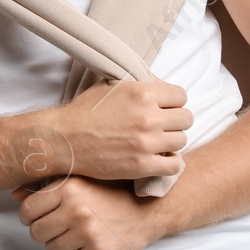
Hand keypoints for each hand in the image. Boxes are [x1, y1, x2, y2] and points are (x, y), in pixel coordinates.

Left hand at [12, 175, 165, 249]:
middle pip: (36, 233)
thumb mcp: (79, 181)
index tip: (41, 217)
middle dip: (45, 233)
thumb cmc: (108, 193)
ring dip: (60, 246)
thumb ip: (45, 186)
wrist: (147, 210)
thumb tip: (13, 194)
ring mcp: (88, 234)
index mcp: (68, 188)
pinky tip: (86, 247)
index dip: (30, 216)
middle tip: (60, 228)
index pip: (27, 210)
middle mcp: (76, 210)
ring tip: (75, 236)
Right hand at [27, 80, 191, 183]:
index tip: (164, 108)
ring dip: (171, 142)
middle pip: (186, 119)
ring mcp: (146, 142)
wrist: (64, 139)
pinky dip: (170, 163)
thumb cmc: (85, 111)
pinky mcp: (142, 165)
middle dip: (175, 122)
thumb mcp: (111, 85)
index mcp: (142, 92)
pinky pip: (175, 165)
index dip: (173, 102)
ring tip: (157, 143)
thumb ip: (140, 83)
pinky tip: (160, 159)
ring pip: (182, 141)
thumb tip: (161, 85)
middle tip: (162, 126)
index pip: (181, 96)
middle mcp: (148, 116)